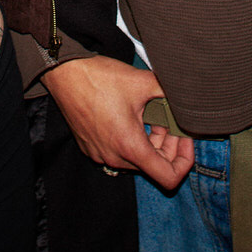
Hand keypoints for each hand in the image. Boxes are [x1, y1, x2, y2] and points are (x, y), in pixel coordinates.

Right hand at [45, 55, 193, 190]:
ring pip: (137, 159)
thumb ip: (170, 92)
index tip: (185, 139)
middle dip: (169, 145)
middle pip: (153, 166)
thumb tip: (187, 96)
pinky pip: (119, 153)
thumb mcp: (143, 81)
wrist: (64, 73)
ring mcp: (101, 154)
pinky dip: (132, 140)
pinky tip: (133, 117)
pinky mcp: (91, 147)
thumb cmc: (99, 78)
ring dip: (150, 142)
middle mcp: (114, 157)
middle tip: (170, 121)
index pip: (169, 178)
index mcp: (130, 146)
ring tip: (152, 116)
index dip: (185, 161)